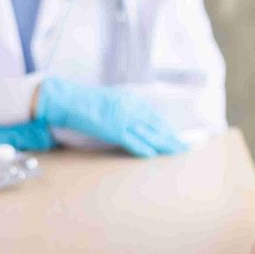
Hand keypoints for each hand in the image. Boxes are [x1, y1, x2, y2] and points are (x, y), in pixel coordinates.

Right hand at [35, 78, 187, 156]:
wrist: (69, 99)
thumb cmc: (87, 101)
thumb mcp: (112, 99)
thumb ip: (126, 106)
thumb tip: (137, 117)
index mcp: (132, 100)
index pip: (154, 115)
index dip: (166, 126)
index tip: (175, 134)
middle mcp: (132, 108)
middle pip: (156, 125)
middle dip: (171, 136)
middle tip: (184, 146)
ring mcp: (124, 119)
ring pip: (149, 134)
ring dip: (164, 144)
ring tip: (176, 151)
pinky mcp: (114, 130)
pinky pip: (132, 141)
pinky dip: (143, 148)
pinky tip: (153, 154)